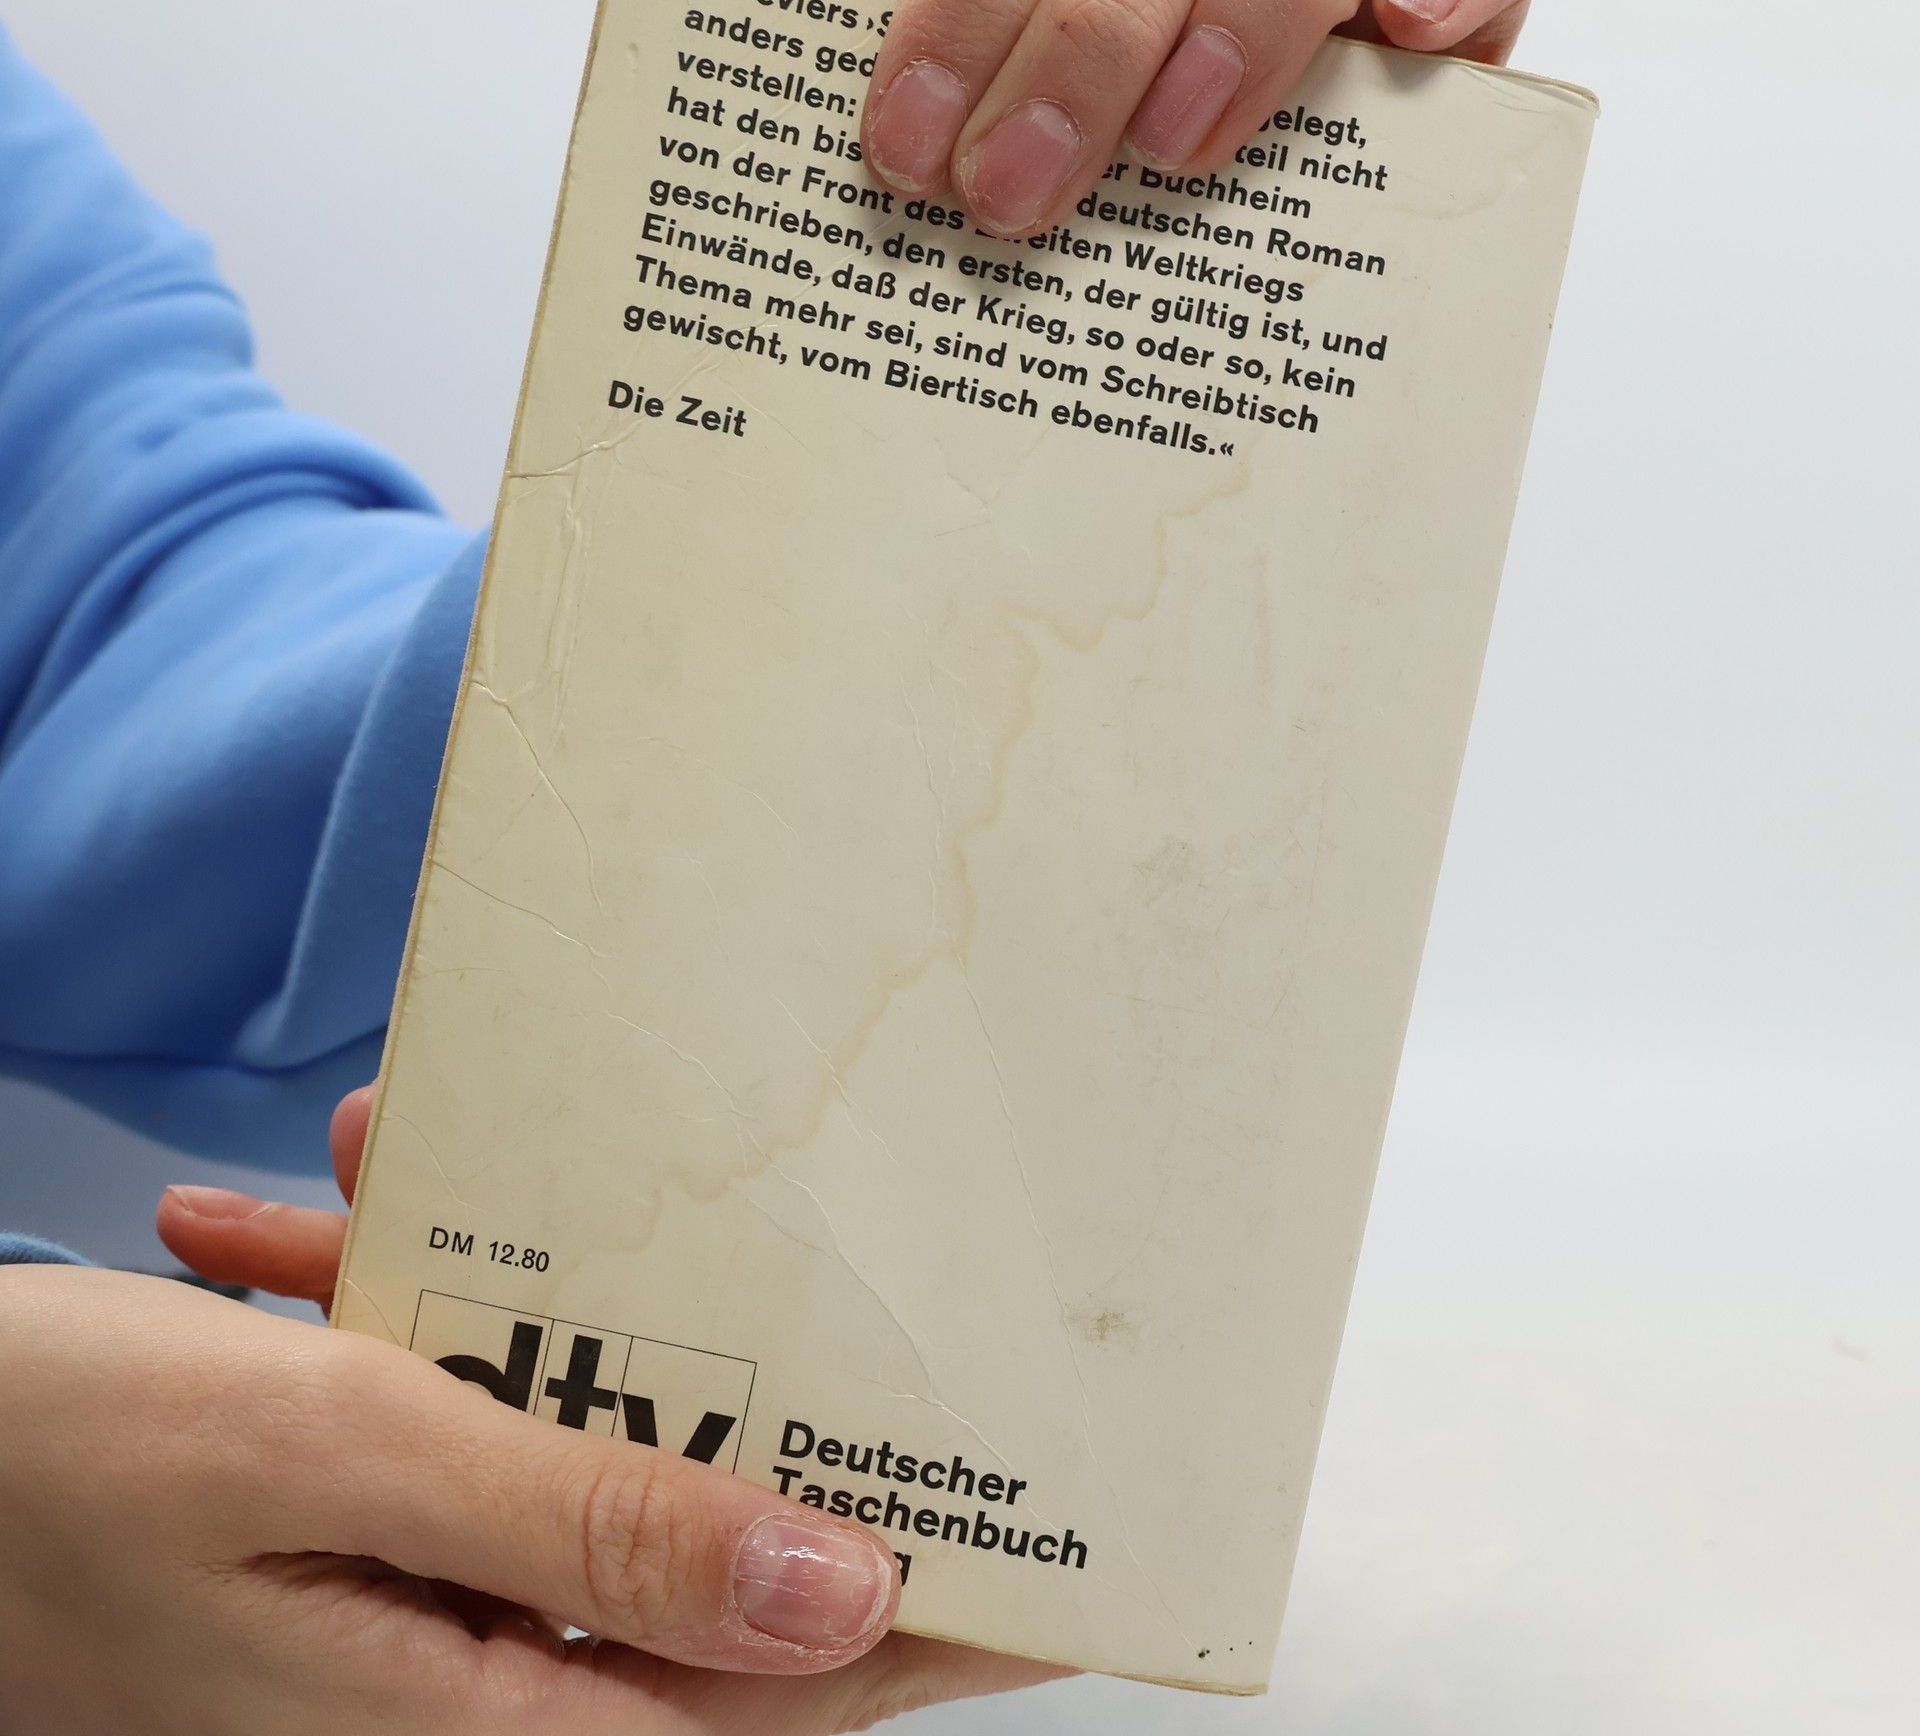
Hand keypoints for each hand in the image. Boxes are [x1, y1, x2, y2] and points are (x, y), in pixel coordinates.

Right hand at [145, 1097, 1061, 1732]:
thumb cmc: (44, 1468)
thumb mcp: (338, 1459)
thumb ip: (594, 1527)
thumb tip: (838, 1592)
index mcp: (483, 1720)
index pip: (780, 1698)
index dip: (930, 1627)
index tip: (1058, 1553)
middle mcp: (455, 1688)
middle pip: (685, 1565)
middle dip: (745, 1422)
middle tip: (842, 1297)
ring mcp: (396, 1612)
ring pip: (555, 1463)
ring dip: (529, 1327)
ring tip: (429, 1193)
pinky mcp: (344, 1538)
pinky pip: (439, 1428)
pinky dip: (406, 1323)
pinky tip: (310, 1218)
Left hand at [827, 0, 1539, 235]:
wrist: (1065, 170)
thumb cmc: (989, 128)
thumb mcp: (916, 83)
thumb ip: (889, 54)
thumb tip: (860, 142)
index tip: (906, 140)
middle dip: (1077, 44)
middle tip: (1009, 195)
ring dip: (1250, 12)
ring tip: (1172, 151)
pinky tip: (1402, 34)